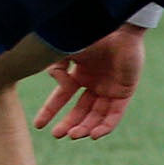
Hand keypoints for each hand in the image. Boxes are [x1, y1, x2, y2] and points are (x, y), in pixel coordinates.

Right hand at [33, 23, 145, 139]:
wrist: (116, 28)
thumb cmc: (90, 36)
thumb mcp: (64, 51)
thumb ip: (57, 69)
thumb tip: (63, 87)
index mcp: (79, 73)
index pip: (63, 97)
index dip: (50, 111)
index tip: (39, 126)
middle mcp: (94, 83)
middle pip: (80, 111)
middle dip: (69, 124)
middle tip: (58, 135)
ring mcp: (110, 88)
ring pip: (97, 115)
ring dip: (86, 127)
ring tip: (74, 136)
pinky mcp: (124, 92)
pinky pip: (114, 114)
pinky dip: (105, 126)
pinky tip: (94, 135)